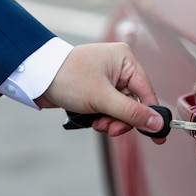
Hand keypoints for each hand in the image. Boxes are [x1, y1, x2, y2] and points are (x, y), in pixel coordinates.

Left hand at [35, 43, 165, 143]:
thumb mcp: (102, 98)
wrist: (37, 77)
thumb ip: (131, 112)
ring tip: (96, 122)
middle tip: (110, 129)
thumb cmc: (68, 78)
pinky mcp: (96, 88)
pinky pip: (109, 108)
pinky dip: (102, 117)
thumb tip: (156, 123)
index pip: (147, 92)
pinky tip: (91, 118)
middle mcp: (119, 67)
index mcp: (125, 60)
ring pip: (120, 109)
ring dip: (110, 121)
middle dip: (122, 120)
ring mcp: (107, 78)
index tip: (158, 136)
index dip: (151, 115)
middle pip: (134, 104)